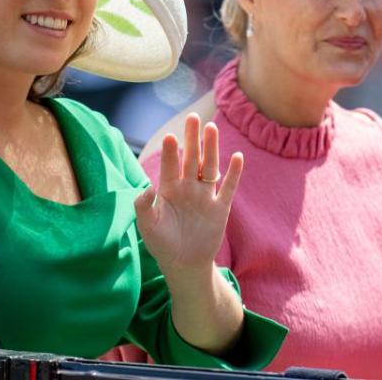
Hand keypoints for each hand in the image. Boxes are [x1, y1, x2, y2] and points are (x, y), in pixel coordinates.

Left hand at [134, 114, 242, 274]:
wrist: (183, 264)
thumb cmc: (162, 243)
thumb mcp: (148, 225)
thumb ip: (143, 206)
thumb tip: (146, 188)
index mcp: (169, 189)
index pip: (170, 166)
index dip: (171, 153)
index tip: (171, 137)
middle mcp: (188, 188)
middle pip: (191, 158)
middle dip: (192, 139)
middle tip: (193, 117)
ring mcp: (205, 196)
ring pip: (209, 167)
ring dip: (211, 149)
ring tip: (211, 129)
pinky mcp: (220, 209)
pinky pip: (228, 188)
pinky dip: (234, 173)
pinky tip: (237, 157)